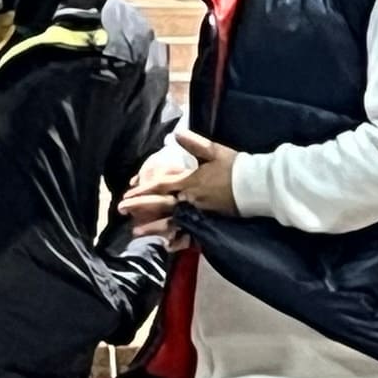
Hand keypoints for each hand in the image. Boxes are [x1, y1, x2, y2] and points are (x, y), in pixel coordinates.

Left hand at [118, 131, 239, 234]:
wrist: (256, 186)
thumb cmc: (236, 167)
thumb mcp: (214, 151)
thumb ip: (193, 143)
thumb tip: (176, 133)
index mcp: (189, 181)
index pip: (160, 185)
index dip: (143, 189)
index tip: (127, 193)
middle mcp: (190, 199)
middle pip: (160, 204)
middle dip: (139, 207)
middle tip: (121, 210)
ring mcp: (199, 214)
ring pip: (170, 221)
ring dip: (152, 227)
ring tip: (135, 232)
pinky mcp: (209, 223)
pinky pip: (189, 234)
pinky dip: (177, 239)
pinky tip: (166, 245)